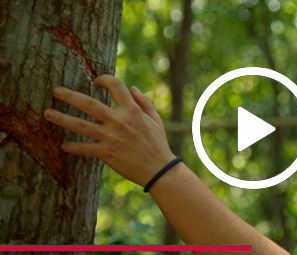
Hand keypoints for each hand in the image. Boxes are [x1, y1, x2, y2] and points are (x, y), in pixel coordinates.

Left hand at [44, 75, 175, 186]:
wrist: (159, 169)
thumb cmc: (158, 143)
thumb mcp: (155, 119)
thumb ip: (144, 102)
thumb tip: (133, 88)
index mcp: (132, 110)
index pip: (115, 86)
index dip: (103, 79)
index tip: (95, 81)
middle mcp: (119, 121)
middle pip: (89, 104)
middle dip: (70, 96)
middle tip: (56, 91)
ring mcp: (111, 137)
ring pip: (81, 125)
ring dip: (62, 119)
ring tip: (48, 113)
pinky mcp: (106, 153)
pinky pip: (84, 148)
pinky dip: (72, 147)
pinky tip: (63, 145)